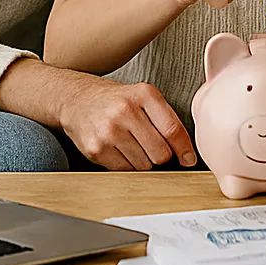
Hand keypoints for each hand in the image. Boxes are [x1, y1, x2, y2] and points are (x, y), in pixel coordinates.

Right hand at [57, 74, 196, 170]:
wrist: (77, 100)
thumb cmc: (116, 101)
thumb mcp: (143, 97)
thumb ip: (167, 119)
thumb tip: (187, 156)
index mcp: (143, 94)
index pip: (172, 130)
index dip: (184, 149)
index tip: (188, 160)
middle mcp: (125, 110)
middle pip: (160, 153)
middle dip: (161, 155)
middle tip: (151, 145)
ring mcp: (108, 131)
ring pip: (144, 165)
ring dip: (143, 160)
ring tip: (131, 143)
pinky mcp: (96, 148)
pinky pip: (125, 170)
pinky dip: (127, 165)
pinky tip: (118, 149)